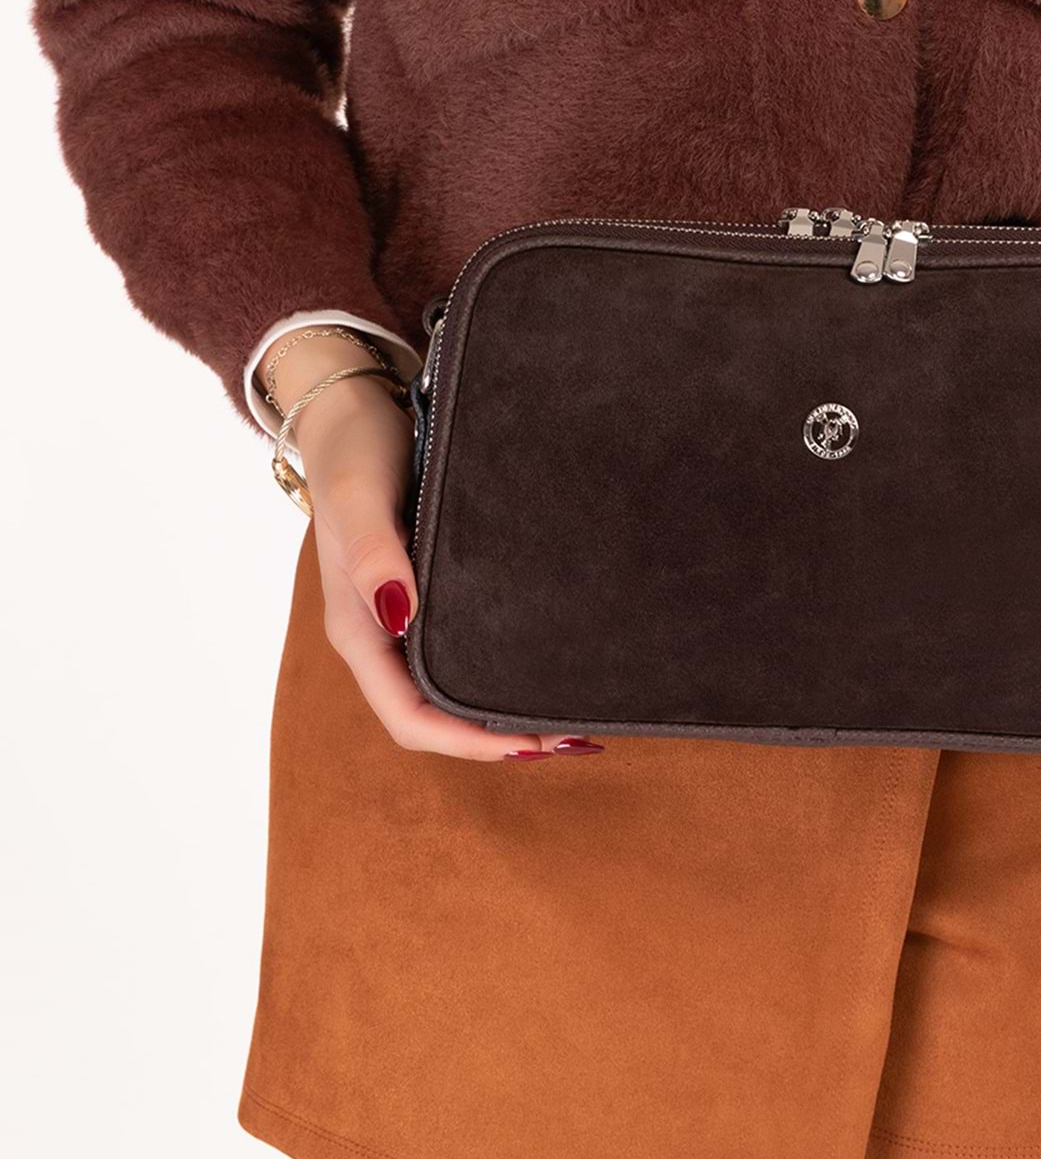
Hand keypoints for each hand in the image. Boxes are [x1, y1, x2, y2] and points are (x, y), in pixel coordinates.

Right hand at [288, 355, 601, 762]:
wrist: (351, 413)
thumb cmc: (352, 452)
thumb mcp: (357, 497)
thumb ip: (373, 553)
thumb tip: (399, 615)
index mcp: (358, 629)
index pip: (408, 717)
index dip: (466, 742)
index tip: (528, 745)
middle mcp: (380, 635)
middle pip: (434, 716)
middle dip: (497, 738)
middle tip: (571, 737)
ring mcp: (402, 619)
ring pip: (449, 689)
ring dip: (501, 712)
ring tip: (567, 715)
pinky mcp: (427, 593)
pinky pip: (459, 652)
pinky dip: (498, 671)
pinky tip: (542, 663)